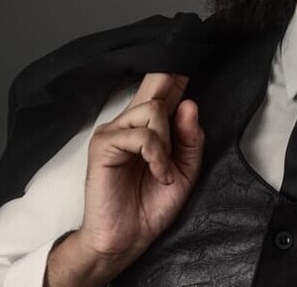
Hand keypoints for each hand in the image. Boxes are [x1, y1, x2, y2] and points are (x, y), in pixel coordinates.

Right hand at [46, 73, 203, 284]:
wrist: (128, 238)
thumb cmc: (153, 203)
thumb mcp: (185, 170)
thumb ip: (191, 139)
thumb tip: (190, 103)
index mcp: (152, 126)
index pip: (166, 91)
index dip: (178, 74)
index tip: (192, 59)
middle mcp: (132, 121)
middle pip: (154, 85)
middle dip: (171, 76)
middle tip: (185, 71)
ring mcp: (115, 130)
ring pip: (153, 109)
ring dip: (167, 141)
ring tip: (165, 168)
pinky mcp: (103, 145)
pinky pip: (141, 135)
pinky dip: (156, 155)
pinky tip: (158, 173)